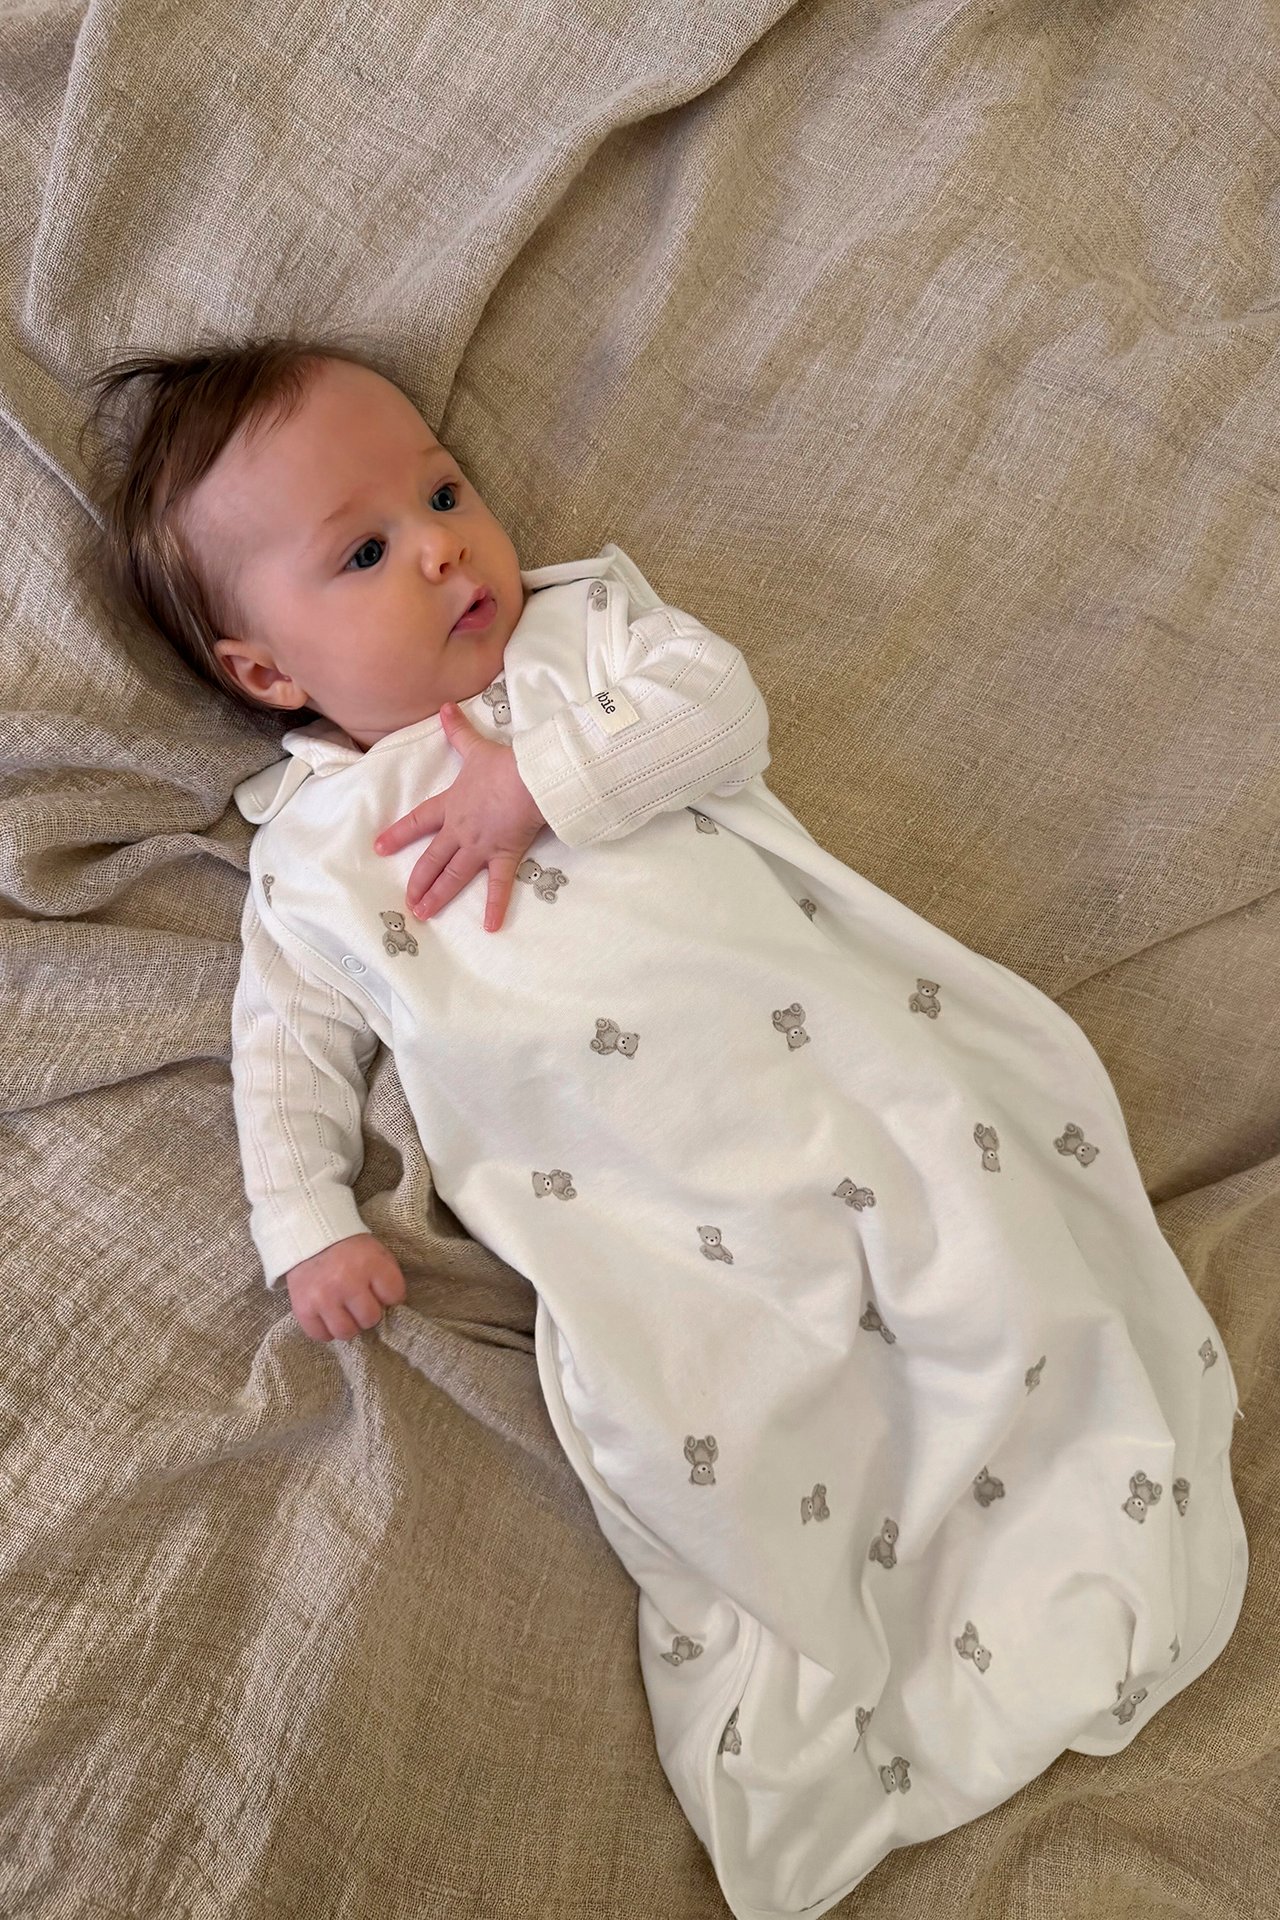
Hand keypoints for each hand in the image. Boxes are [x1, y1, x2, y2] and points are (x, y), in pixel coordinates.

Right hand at [285, 1231, 406, 1341]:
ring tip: (344, 1311)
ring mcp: (324, 1297)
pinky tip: (327, 1315)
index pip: (394, 1296)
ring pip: (346, 1332)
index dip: (390, 1296)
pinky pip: (320, 1335)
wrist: (308, 1238)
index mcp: (370, 1263)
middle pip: (370, 1318)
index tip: (380, 1291)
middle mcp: (347, 1282)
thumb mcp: (375, 1252)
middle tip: (359, 1302)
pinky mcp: (303, 1308)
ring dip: (347, 1324)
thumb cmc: (348, 1249)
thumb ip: (387, 1278)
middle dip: (367, 1312)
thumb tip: (389, 1308)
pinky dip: (325, 1329)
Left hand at [372, 703, 546, 931]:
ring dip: (438, 896)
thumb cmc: (503, 764)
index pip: (418, 821)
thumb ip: (458, 731)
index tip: (379, 846)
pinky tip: (489, 927)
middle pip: (432, 860)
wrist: (530, 779)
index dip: (398, 834)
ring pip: (453, 876)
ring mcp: (480, 847)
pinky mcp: (504, 856)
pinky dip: (494, 907)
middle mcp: (460, 831)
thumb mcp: (477, 748)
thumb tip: (446, 706)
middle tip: (407, 901)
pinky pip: (497, 885)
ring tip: (423, 914)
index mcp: (451, 805)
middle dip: (418, 880)